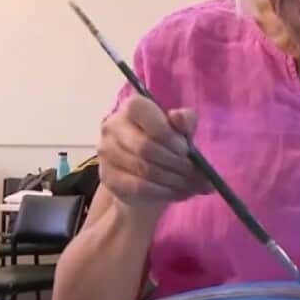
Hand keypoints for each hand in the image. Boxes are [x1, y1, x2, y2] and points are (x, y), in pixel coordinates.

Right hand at [98, 96, 210, 211]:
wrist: (146, 175)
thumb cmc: (166, 145)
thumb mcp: (181, 130)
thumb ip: (185, 120)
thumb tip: (180, 118)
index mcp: (132, 107)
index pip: (143, 112)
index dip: (167, 133)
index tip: (186, 149)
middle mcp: (112, 126)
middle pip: (144, 146)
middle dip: (174, 161)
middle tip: (193, 171)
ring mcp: (106, 153)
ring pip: (143, 169)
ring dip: (172, 179)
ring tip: (191, 184)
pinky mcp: (107, 178)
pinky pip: (138, 187)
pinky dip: (163, 191)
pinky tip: (177, 192)